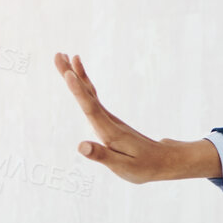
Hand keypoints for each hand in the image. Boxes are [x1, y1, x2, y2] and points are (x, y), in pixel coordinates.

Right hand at [55, 52, 217, 182]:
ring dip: (76, 75)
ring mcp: (109, 119)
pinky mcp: (109, 120)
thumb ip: (102, 156)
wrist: (164, 161)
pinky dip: (85, 85)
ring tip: (63, 56)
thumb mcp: (124, 167)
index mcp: (110, 132)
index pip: (91, 109)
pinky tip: (79, 76)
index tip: (69, 74)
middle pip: (88, 94)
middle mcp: (109, 121)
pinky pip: (93, 98)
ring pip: (90, 93)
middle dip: (72, 75)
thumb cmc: (144, 167)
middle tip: (58, 55)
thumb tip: (81, 146)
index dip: (79, 92)